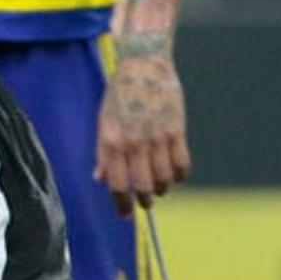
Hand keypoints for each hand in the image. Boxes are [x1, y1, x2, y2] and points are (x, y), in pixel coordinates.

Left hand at [95, 49, 190, 216]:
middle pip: (143, 186)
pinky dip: (179, 175)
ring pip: (164, 179)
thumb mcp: (104, 121)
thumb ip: (103, 152)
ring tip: (159, 188)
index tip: (125, 215)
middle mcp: (133, 142)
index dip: (121, 204)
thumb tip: (99, 179)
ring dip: (162, 189)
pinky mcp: (176, 130)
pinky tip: (174, 175)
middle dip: (144, 200)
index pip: (117, 184)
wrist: (144, 64)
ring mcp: (156, 137)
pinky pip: (181, 165)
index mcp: (112, 140)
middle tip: (145, 203)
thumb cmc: (120, 93)